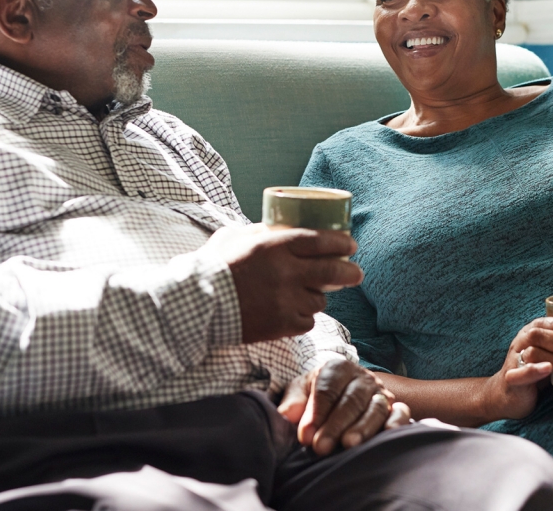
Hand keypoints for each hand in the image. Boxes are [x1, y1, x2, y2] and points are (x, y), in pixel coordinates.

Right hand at [202, 224, 360, 343]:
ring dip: (318, 296)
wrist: (197, 305)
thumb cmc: (214, 266)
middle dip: (351, 272)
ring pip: (320, 299)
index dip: (342, 243)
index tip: (350, 245)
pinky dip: (304, 317)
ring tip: (308, 294)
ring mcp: (286, 300)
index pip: (322, 241)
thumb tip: (279, 227)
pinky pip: (307, 321)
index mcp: (276, 246)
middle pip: (333, 271)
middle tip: (356, 273)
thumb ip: (262, 232)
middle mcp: (286, 272)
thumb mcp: (236, 236)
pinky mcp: (282, 325)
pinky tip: (293, 311)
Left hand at [277, 358, 411, 454]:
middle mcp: (363, 378)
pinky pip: (401, 414)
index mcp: (338, 368)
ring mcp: (381, 393)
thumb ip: (293, 402)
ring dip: (363, 427)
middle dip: (335, 424)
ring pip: (375, 408)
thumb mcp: (301, 393)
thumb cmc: (316, 397)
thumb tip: (285, 416)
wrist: (339, 398)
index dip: (316, 411)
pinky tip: (386, 436)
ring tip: (348, 445)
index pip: (328, 386)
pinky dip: (397, 423)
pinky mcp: (396, 409)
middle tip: (320, 447)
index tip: (305, 435)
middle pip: (351, 399)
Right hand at [490, 317, 552, 419]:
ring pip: (535, 352)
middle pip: (541, 335)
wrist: (507, 396)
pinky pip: (521, 371)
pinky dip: (535, 369)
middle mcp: (520, 342)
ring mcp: (514, 359)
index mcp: (529, 332)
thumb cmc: (535, 373)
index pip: (548, 322)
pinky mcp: (511, 378)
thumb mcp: (548, 355)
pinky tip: (548, 369)